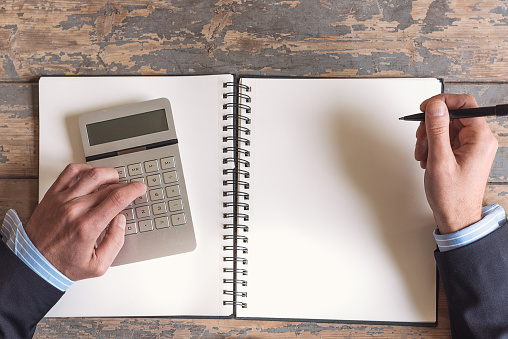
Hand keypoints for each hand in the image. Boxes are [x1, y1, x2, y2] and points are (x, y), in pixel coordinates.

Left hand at [25, 164, 145, 280]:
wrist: (34, 263)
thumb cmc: (63, 264)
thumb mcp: (98, 266)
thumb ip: (115, 242)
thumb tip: (121, 220)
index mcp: (88, 227)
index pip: (117, 199)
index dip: (133, 190)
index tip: (140, 188)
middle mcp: (74, 210)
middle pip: (108, 186)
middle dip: (124, 186)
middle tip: (129, 189)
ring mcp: (62, 200)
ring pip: (92, 174)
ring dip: (108, 173)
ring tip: (114, 179)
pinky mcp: (52, 195)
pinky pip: (70, 172)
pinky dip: (84, 168)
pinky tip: (91, 175)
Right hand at [415, 94, 497, 233]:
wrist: (456, 217)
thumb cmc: (453, 196)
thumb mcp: (440, 160)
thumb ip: (437, 130)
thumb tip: (435, 106)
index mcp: (480, 139)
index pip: (465, 104)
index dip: (443, 102)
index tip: (426, 108)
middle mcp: (479, 140)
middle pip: (452, 115)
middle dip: (431, 125)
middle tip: (421, 138)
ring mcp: (471, 147)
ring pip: (445, 127)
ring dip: (429, 138)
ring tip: (423, 154)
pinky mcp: (462, 153)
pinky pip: (445, 139)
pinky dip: (432, 146)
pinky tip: (427, 158)